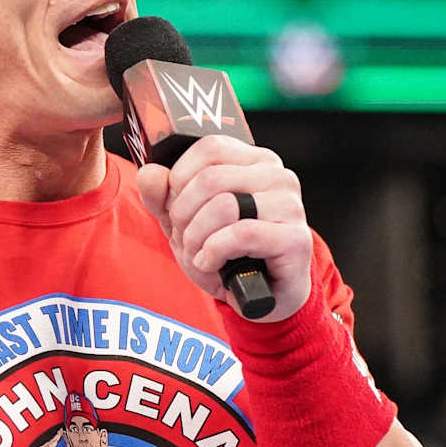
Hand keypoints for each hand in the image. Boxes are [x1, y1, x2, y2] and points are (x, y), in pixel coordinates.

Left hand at [136, 135, 312, 322]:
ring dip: (198, 237)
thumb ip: (161, 195)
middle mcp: (278, 176)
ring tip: (200, 254)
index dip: (180, 178)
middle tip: (185, 238)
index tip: (176, 206)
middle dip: (184, 214)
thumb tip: (150, 173)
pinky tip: (212, 265)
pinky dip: (215, 253)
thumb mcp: (183, 222)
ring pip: (225, 206)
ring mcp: (290, 206)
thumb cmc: (225, 254)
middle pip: (211, 179)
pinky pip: (242, 234)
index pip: (209, 148)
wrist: (258, 298)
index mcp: (254, 161)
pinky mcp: (296, 239)